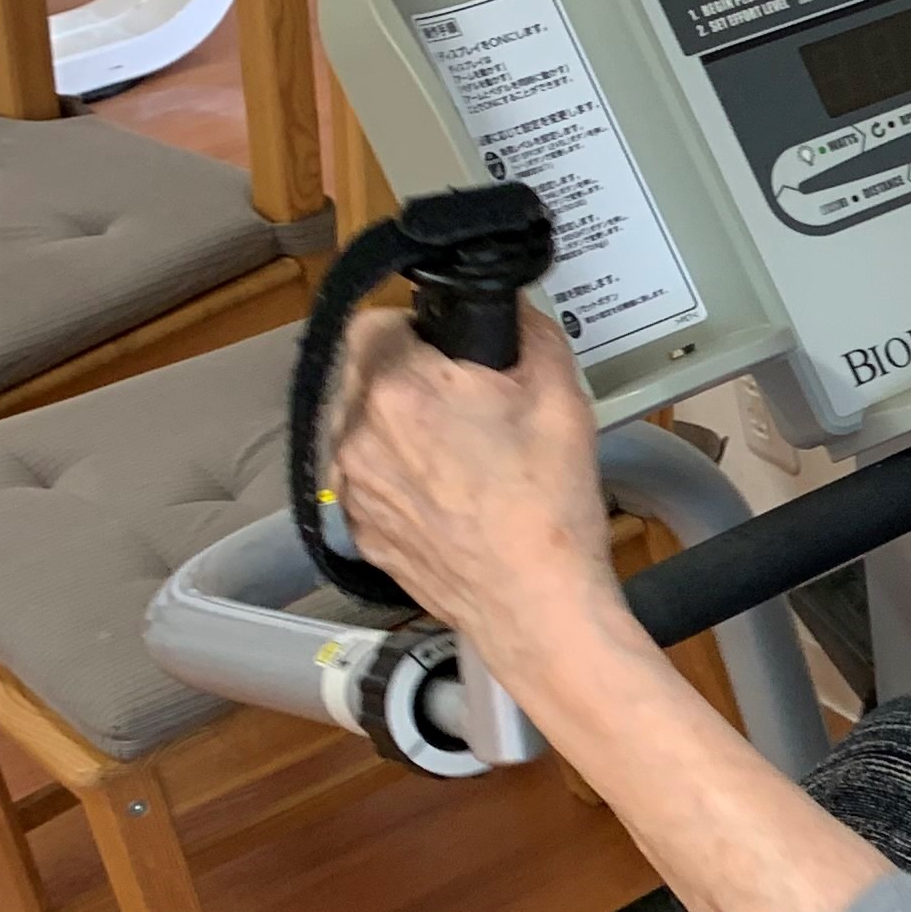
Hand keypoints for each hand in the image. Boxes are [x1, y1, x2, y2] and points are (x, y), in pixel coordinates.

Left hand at [328, 306, 628, 688]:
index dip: (414, 329)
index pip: (373, 321)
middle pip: (362, 375)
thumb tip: (512, 309)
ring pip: (359, 427)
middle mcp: (356, 433)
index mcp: (400, 388)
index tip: (447, 352)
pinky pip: (364, 479)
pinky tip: (446, 495)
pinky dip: (396, 476)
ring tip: (457, 455)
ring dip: (396, 428)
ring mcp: (349, 486)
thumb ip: (530, 332)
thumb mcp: (561, 398)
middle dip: (407, 379)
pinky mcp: (355, 528)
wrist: (533, 603)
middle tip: (465, 405)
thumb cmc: (547, 508)